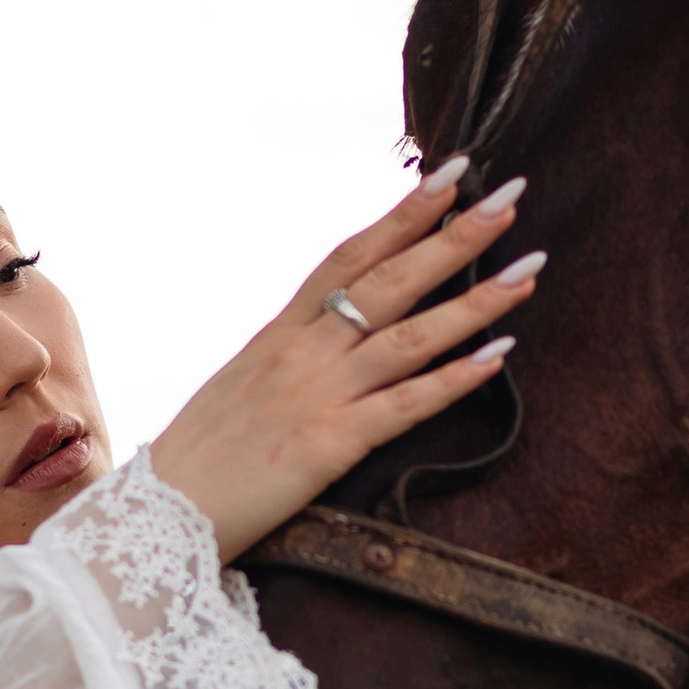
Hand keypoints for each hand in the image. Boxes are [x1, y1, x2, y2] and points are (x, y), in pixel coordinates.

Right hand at [149, 158, 545, 561]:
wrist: (157, 514)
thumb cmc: (198, 457)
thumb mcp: (239, 384)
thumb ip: (286, 354)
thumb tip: (324, 330)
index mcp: (279, 334)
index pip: (349, 256)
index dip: (402, 213)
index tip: (450, 174)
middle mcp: (302, 352)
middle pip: (390, 279)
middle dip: (455, 234)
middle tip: (510, 192)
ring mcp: (317, 395)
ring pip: (409, 336)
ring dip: (475, 300)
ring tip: (530, 268)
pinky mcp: (328, 446)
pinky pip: (403, 406)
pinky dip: (453, 379)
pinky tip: (499, 356)